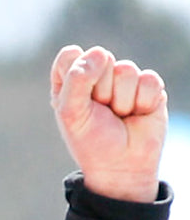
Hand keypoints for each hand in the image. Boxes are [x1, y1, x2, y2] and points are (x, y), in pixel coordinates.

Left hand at [51, 45, 166, 201]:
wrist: (121, 166)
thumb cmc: (92, 142)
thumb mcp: (72, 115)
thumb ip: (77, 81)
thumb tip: (99, 53)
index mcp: (72, 82)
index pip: (69, 55)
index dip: (75, 73)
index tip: (76, 100)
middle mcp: (97, 77)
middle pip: (100, 58)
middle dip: (99, 90)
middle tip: (101, 113)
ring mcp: (124, 80)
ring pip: (125, 69)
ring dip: (121, 100)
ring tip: (119, 116)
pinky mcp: (149, 86)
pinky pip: (148, 79)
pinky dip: (141, 102)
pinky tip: (137, 114)